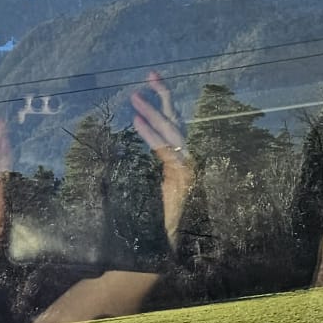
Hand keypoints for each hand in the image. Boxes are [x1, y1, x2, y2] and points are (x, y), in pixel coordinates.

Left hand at [130, 71, 192, 241]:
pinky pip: (167, 151)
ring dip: (154, 113)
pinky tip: (138, 123)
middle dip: (164, 96)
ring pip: (173, 133)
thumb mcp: (152, 182)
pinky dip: (152, 135)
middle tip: (149, 76)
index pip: (174, 124)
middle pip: (178, 121)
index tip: (152, 81)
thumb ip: (152, 160)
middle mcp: (187, 160)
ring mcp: (187, 170)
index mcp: (180, 159)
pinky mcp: (182, 179)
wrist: (161, 246)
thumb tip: (137, 138)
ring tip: (135, 97)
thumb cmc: (155, 217)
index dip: (164, 102)